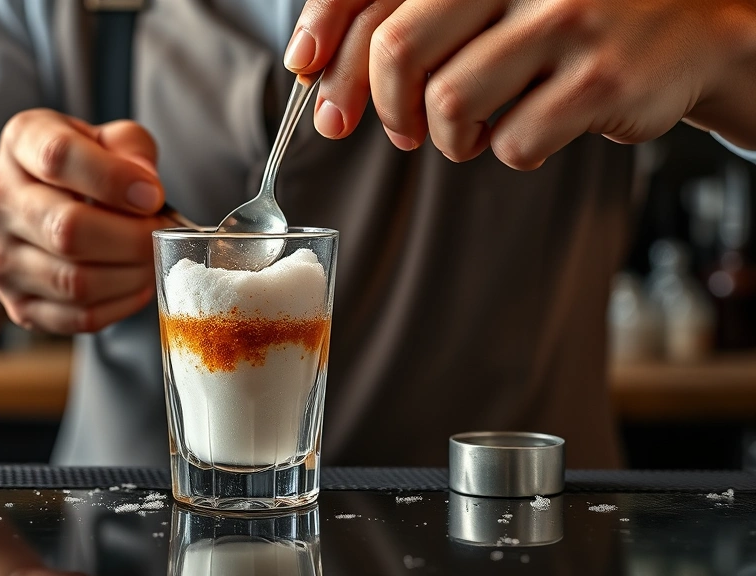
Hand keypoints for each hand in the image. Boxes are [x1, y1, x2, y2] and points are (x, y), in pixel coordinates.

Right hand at [0, 109, 168, 333]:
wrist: (24, 216)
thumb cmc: (79, 172)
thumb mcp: (105, 138)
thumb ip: (132, 147)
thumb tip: (147, 189)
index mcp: (20, 142)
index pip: (58, 157)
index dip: (114, 178)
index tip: (153, 195)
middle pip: (67, 228)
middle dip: (133, 237)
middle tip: (161, 234)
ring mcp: (1, 259)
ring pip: (76, 281)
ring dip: (132, 274)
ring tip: (152, 259)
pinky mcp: (18, 305)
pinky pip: (79, 318)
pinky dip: (121, 305)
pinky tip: (135, 284)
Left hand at [285, 0, 755, 168]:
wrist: (687, 27)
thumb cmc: (566, 18)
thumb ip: (416, 18)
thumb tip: (318, 69)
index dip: (326, 31)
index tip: (306, 70)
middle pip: (399, 48)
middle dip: (381, 103)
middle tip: (393, 127)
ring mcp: (566, 19)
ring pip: (448, 103)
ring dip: (444, 137)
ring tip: (470, 131)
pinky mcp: (598, 78)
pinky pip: (510, 141)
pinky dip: (504, 150)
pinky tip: (528, 130)